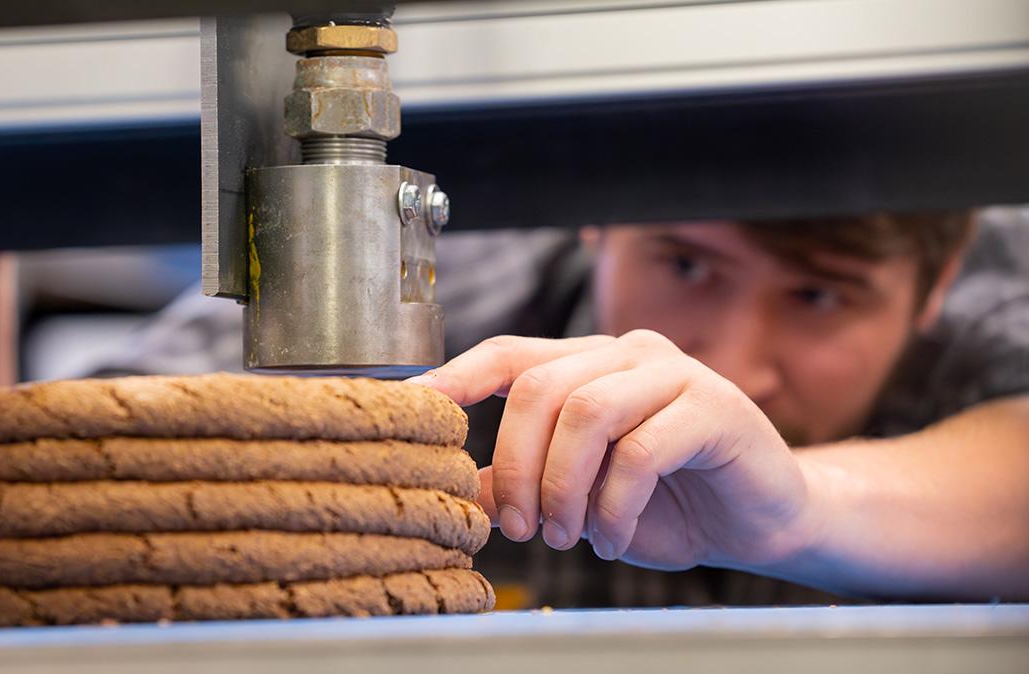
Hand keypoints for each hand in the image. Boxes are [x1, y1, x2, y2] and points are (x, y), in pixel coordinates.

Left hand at [408, 331, 815, 570]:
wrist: (758, 520)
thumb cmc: (665, 503)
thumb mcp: (577, 497)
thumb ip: (518, 483)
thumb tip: (450, 487)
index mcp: (588, 363)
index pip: (510, 353)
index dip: (458, 376)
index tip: (415, 406)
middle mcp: (626, 354)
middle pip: (540, 387)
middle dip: (516, 464)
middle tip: (517, 526)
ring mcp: (673, 373)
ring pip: (586, 411)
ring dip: (563, 486)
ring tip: (567, 535)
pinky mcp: (714, 406)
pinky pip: (641, 450)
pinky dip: (614, 505)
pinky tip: (612, 540)